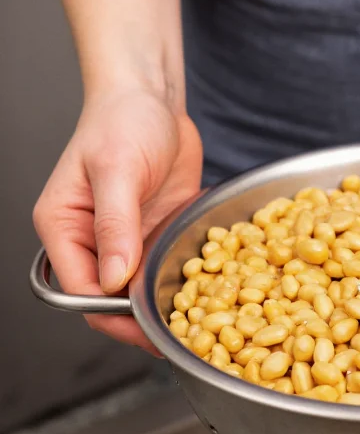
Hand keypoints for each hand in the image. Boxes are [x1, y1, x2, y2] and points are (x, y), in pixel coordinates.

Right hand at [33, 88, 201, 353]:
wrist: (153, 96)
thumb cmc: (122, 120)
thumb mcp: (117, 170)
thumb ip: (115, 225)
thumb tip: (113, 279)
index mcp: (64, 228)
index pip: (81, 291)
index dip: (113, 316)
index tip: (147, 331)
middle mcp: (92, 240)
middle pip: (114, 298)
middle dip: (147, 318)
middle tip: (185, 336)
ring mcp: (128, 239)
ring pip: (146, 287)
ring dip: (173, 302)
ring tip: (207, 326)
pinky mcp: (158, 232)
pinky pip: (171, 264)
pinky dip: (192, 278)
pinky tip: (220, 291)